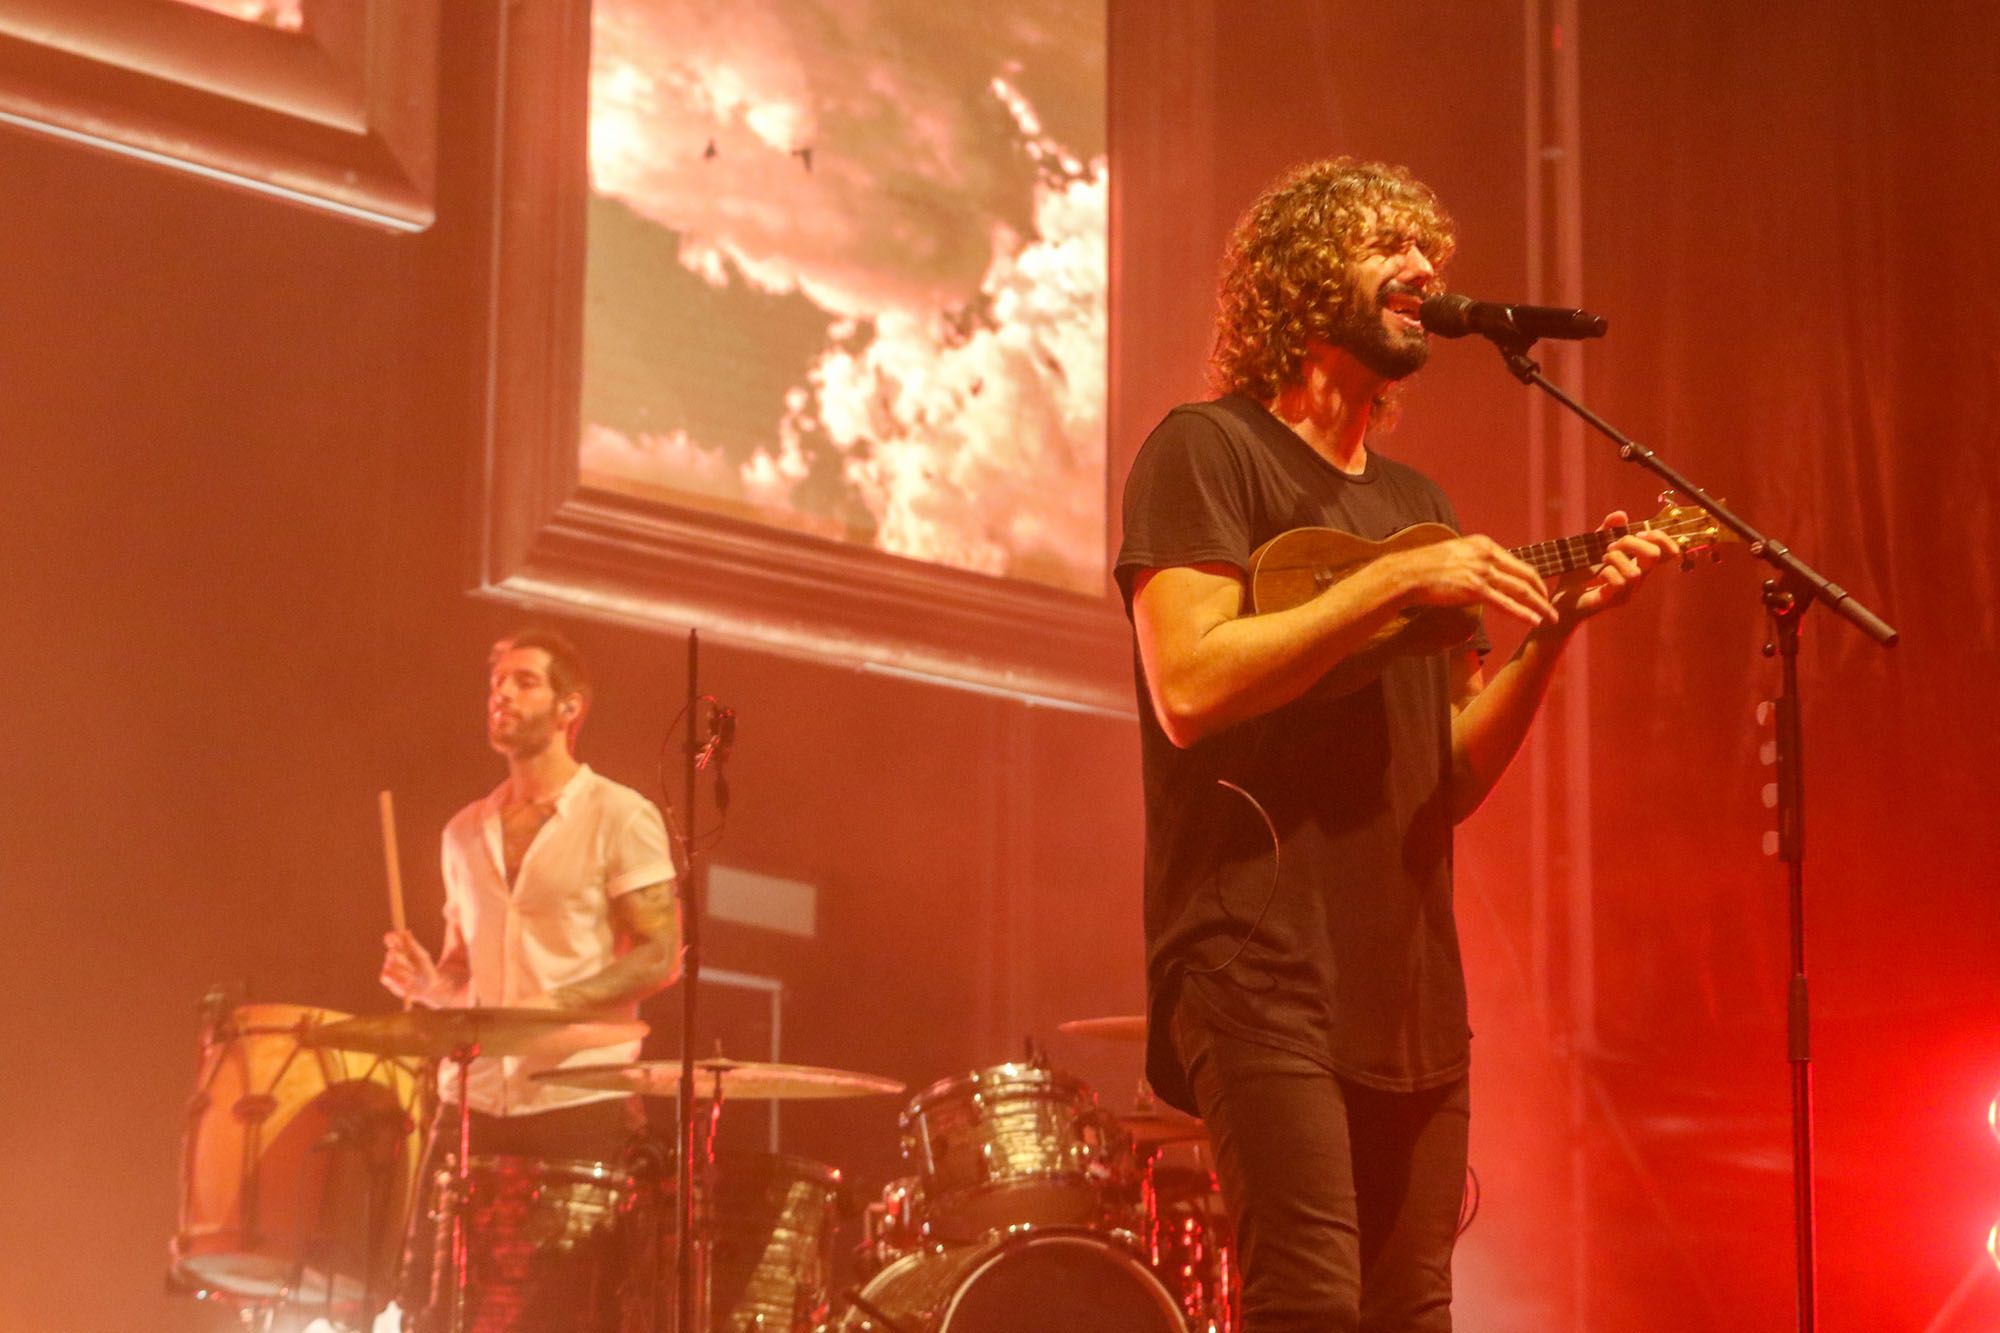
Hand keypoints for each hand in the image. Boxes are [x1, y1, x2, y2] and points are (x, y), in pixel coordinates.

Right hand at [380, 929, 439, 1003]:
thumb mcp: (421, 955)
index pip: (392, 941)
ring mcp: (390, 970)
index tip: (390, 935)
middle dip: (399, 955)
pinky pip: (384, 976)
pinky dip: (395, 978)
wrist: (428, 988)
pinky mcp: (388, 982)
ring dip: (402, 969)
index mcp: (401, 950)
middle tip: (404, 957)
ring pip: (390, 965)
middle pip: (391, 953)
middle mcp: (394, 959)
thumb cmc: (426, 970)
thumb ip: (412, 945)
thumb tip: (405, 931)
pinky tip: (405, 981)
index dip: (391, 938)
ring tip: (412, 974)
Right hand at [1380, 534, 1558, 628]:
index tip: (1540, 591)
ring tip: (1550, 618)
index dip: (1533, 578)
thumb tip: (1482, 573)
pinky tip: (1535, 621)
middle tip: (1551, 606)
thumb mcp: (1454, 555)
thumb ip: (1473, 561)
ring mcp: (1481, 572)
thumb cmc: (1424, 568)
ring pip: (1521, 590)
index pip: (1517, 562)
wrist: (1406, 574)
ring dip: (1539, 606)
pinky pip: (1506, 604)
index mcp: (1483, 545)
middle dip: (1542, 592)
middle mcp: (1486, 555)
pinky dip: (1524, 613)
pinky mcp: (1474, 589)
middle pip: (1526, 574)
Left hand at [1555, 509, 1679, 624]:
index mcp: (1638, 565)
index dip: (1660, 537)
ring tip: (1602, 559)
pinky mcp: (1612, 601)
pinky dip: (1607, 573)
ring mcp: (1626, 592)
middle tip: (1611, 546)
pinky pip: (1619, 583)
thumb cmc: (1580, 574)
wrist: (1561, 598)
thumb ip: (1606, 530)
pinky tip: (1598, 576)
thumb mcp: (1592, 546)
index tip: (1639, 533)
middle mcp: (1637, 580)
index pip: (1668, 552)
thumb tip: (1621, 515)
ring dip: (1616, 559)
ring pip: (1635, 572)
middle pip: (1654, 556)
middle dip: (1631, 543)